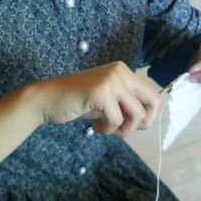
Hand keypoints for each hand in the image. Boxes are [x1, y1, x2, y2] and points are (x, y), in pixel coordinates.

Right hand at [33, 62, 160, 136]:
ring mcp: (111, 80)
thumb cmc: (77, 102)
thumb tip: (148, 120)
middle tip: (123, 129)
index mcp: (123, 71)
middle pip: (154, 102)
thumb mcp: (107, 100)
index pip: (153, 94)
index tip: (129, 124)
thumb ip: (127, 104)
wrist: (47, 99)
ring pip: (137, 114)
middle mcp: (120, 71)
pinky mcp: (101, 92)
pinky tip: (95, 127)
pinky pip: (117, 120)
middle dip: (142, 123)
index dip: (147, 115)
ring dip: (124, 130)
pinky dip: (108, 130)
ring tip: (107, 129)